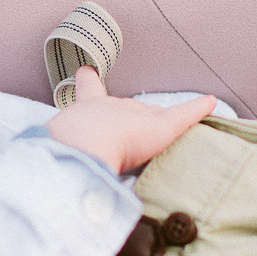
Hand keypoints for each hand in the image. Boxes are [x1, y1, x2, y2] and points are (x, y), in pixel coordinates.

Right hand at [46, 67, 215, 172]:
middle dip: (131, 114)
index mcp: (87, 111)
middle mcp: (113, 106)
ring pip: (154, 115)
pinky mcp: (162, 127)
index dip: (89, 83)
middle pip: (127, 108)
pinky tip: (210, 104)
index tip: (87, 71)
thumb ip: (63, 156)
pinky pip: (185, 115)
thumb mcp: (61, 148)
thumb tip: (46, 185)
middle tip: (133, 122)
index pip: (90, 92)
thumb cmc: (65, 150)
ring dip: (162, 118)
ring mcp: (138, 115)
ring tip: (177, 115)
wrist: (81, 146)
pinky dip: (197, 109)